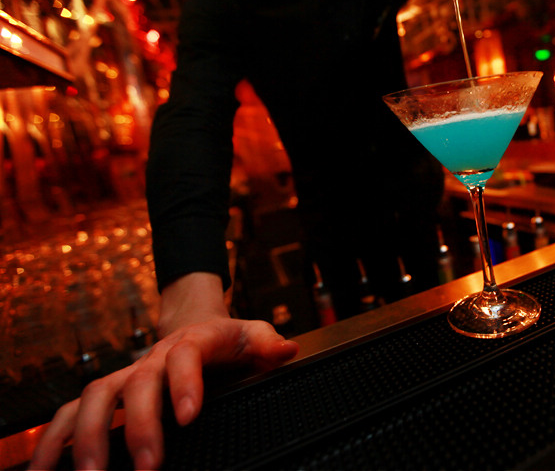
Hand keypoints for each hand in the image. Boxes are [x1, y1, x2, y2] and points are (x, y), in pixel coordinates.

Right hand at [29, 273, 299, 469]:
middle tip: (146, 465)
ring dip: (88, 435)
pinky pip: (72, 411)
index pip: (186, 356)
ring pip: (95, 396)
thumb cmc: (226, 338)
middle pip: (137, 383)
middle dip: (138, 424)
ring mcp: (128, 374)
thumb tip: (286, 350)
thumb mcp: (252, 333)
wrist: (193, 322)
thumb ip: (267, 342)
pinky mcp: (108, 393)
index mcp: (193, 342)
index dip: (184, 383)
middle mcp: (155, 358)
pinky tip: (44, 469)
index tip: (188, 416)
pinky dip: (55, 439)